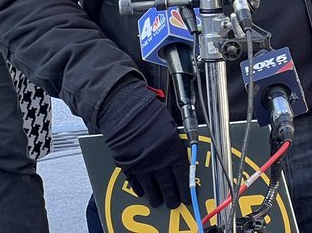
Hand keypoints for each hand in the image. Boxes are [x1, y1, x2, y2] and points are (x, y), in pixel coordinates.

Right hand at [99, 87, 189, 209]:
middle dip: (172, 195)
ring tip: (158, 202)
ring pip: (151, 186)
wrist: (124, 109)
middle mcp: (158, 160)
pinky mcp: (126, 165)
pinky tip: (142, 191)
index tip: (187, 195)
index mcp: (172, 149)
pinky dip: (139, 187)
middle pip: (167, 183)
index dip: (185, 187)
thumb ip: (174, 141)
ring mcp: (141, 164)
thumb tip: (177, 152)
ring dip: (156, 195)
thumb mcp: (169, 124)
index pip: (182, 174)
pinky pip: (134, 180)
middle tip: (173, 203)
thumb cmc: (147, 111)